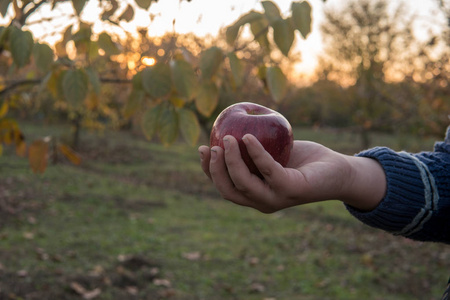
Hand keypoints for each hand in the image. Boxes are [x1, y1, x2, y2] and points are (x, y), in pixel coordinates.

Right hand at [199, 134, 385, 212]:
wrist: (338, 171)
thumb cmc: (303, 160)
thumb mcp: (272, 152)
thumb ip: (253, 148)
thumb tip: (228, 127)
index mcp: (254, 194)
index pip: (224, 186)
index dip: (207, 170)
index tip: (201, 148)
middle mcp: (261, 201)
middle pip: (228, 190)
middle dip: (214, 169)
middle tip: (212, 145)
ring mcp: (276, 198)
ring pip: (243, 184)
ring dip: (231, 162)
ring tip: (228, 139)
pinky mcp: (291, 189)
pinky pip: (268, 171)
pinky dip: (256, 154)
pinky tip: (248, 138)